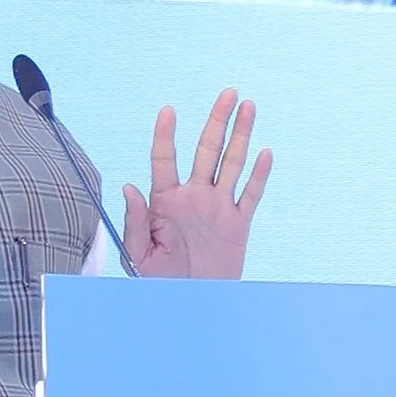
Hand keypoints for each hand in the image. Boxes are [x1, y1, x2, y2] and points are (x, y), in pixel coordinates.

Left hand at [121, 93, 271, 278]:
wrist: (190, 303)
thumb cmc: (159, 282)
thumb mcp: (138, 255)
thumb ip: (134, 221)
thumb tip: (129, 186)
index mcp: (165, 201)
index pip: (165, 160)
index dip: (166, 135)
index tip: (168, 111)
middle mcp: (194, 197)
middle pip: (207, 151)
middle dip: (217, 121)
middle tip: (228, 93)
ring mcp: (218, 208)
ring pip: (232, 164)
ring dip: (241, 135)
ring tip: (248, 107)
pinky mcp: (238, 224)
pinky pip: (251, 195)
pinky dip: (259, 175)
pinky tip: (266, 153)